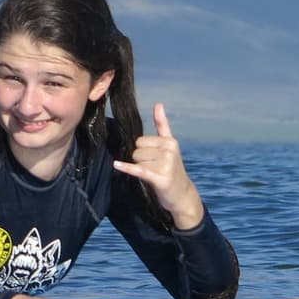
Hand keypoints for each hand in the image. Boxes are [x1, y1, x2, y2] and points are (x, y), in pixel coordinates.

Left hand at [112, 103, 205, 228]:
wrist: (181, 194)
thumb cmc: (170, 168)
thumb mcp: (169, 145)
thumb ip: (162, 126)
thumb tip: (158, 104)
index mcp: (170, 141)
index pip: (141, 140)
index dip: (142, 149)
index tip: (155, 141)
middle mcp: (169, 150)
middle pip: (137, 149)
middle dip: (140, 159)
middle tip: (154, 167)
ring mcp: (166, 164)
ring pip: (136, 159)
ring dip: (140, 167)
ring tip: (154, 173)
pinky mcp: (160, 177)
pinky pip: (138, 169)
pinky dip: (127, 168)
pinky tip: (117, 164)